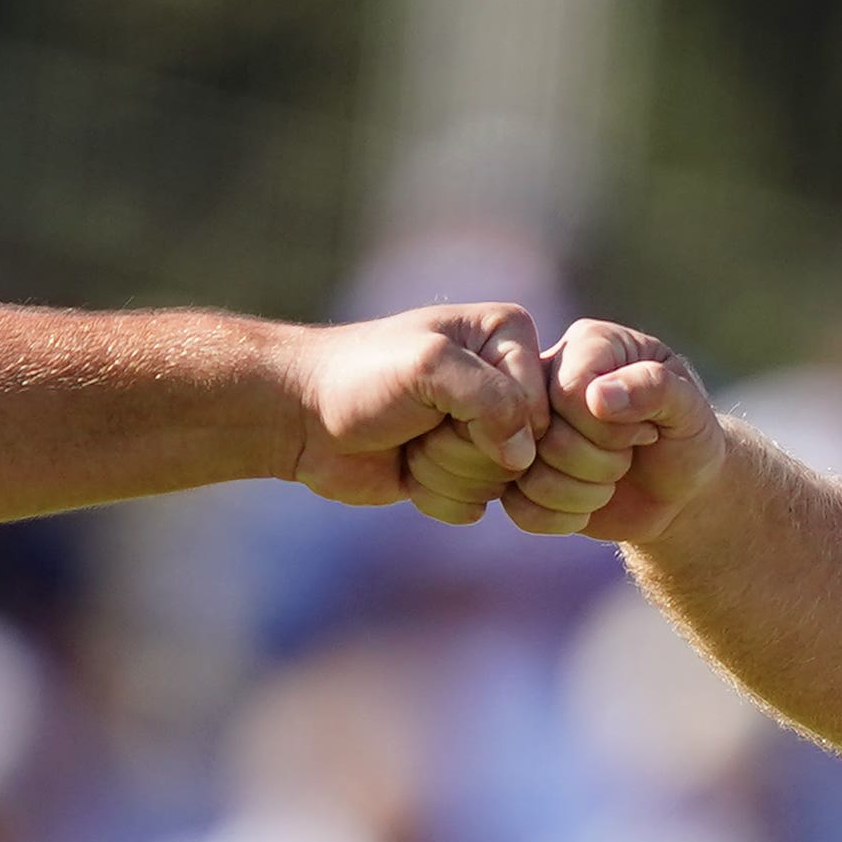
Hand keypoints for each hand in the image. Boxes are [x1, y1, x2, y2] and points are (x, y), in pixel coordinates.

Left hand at [285, 299, 543, 519]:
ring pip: (499, 482)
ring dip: (444, 471)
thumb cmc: (359, 377)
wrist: (301, 416)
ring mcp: (484, 429)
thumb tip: (526, 456)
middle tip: (419, 423)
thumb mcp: (427, 368)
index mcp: (507, 336)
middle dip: (461, 448)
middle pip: (523, 451)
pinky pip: (474, 505)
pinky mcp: (461, 471)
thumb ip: (490, 400)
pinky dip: (435, 495)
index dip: (491, 420)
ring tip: (410, 440)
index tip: (438, 401)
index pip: (539, 406)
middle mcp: (504, 380)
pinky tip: (406, 467)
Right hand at [501, 320, 728, 544]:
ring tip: (611, 481)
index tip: (644, 430)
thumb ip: (654, 388)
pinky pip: (518, 507)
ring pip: (527, 472)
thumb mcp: (689, 409)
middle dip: (598, 461)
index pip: (567, 390)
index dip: (605, 427)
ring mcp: (527, 428)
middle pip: (543, 432)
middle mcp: (546, 380)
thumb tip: (598, 396)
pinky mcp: (519, 474)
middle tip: (628, 458)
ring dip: (583, 493)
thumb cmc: (687, 437)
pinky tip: (588, 509)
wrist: (680, 490)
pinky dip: (561, 518)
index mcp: (589, 345)